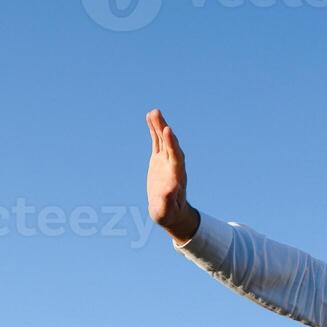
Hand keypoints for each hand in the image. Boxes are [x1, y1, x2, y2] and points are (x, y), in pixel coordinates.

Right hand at [146, 108, 198, 242]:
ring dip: (159, 125)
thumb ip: (168, 201)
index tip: (168, 131)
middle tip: (158, 114)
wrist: (170, 212)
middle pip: (170, 144)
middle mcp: (173, 165)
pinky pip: (157, 142)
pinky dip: (154, 130)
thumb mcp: (167, 210)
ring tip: (153, 112)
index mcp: (176, 176)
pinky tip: (149, 118)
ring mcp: (166, 161)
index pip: (175, 157)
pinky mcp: (159, 159)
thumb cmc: (168, 214)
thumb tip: (170, 190)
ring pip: (163, 140)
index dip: (171, 144)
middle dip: (164, 130)